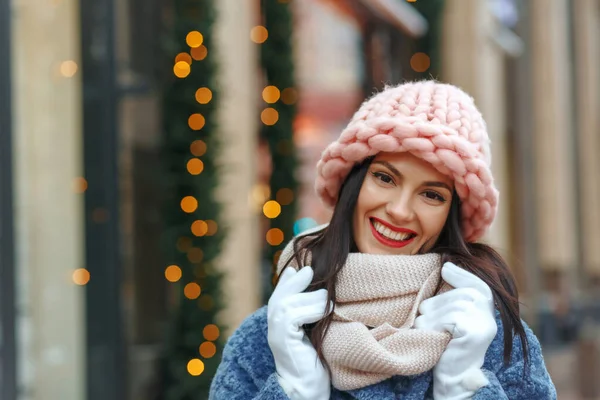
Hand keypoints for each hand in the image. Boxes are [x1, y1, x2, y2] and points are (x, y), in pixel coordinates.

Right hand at [267, 266, 331, 399]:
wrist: (306, 388)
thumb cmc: (315, 362)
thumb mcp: (312, 332)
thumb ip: (310, 314)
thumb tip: (318, 290)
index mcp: (279, 323)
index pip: (279, 295)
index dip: (287, 280)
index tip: (299, 269)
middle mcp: (273, 326)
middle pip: (280, 295)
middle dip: (294, 281)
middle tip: (309, 270)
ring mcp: (276, 332)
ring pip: (288, 302)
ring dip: (311, 298)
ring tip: (327, 298)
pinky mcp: (283, 339)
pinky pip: (294, 315)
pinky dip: (311, 309)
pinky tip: (325, 311)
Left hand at [415, 262, 496, 398]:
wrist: (453, 376)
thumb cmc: (447, 343)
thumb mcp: (452, 315)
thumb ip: (453, 295)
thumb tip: (446, 264)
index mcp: (487, 310)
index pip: (477, 284)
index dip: (461, 274)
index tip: (445, 268)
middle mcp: (490, 316)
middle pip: (458, 295)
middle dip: (436, 305)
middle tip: (427, 318)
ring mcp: (484, 324)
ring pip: (450, 307)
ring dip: (431, 319)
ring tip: (429, 330)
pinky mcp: (475, 333)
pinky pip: (449, 319)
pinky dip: (435, 327)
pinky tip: (435, 337)